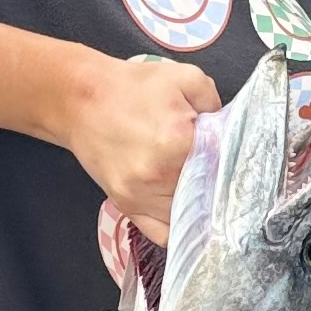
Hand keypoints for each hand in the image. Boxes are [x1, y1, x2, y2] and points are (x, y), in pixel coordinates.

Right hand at [64, 51, 219, 238]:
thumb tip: (229, 130)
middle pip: (207, 194)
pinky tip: (183, 211)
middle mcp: (160, 175)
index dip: (230, 163)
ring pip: (187, 217)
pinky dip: (177, 227)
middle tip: (211, 171)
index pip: (223, 166)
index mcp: (179, 141)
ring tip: (196, 188)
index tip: (229, 158)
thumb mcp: (183, 77)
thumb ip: (215, 103)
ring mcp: (141, 196)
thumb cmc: (131, 88)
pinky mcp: (127, 206)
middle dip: (213, 183)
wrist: (81, 100)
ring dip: (197, 207)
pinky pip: (163, 233)